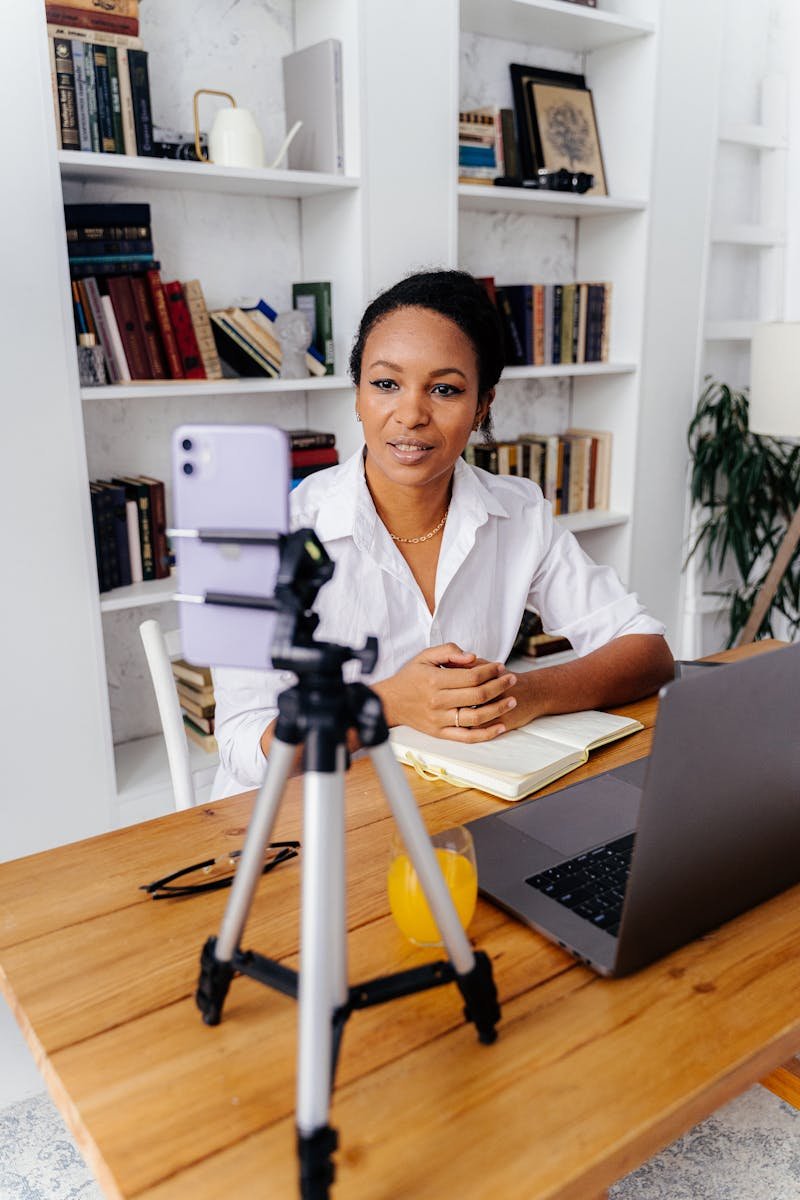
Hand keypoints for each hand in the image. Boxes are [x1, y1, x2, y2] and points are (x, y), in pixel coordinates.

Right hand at [372, 643, 517, 741]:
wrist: (390, 702)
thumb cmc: (410, 677)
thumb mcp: (425, 656)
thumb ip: (448, 651)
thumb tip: (472, 657)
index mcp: (435, 680)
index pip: (471, 676)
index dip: (490, 671)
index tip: (500, 667)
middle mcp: (438, 701)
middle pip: (478, 695)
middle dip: (499, 686)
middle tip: (511, 679)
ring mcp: (440, 720)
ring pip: (476, 717)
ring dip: (499, 709)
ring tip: (512, 701)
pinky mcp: (440, 733)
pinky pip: (467, 737)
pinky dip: (486, 734)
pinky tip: (501, 727)